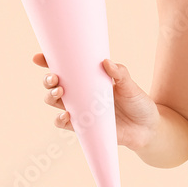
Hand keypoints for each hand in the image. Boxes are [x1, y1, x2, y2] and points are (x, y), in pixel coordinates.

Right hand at [33, 54, 160, 150]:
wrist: (148, 128)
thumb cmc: (138, 103)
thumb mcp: (131, 86)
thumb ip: (120, 74)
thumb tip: (106, 62)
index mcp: (90, 80)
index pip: (66, 69)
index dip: (49, 62)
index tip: (39, 57)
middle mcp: (81, 94)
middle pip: (54, 85)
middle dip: (48, 80)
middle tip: (55, 78)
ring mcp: (81, 110)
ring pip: (55, 103)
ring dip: (51, 97)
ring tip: (60, 91)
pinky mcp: (84, 127)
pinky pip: (65, 124)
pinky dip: (60, 120)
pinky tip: (66, 115)